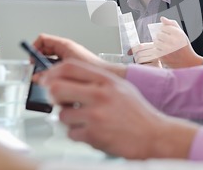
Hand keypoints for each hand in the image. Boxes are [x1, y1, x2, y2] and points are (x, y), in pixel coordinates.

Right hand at [32, 33, 126, 77]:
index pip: (42, 39)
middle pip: (44, 50)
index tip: (31, 60)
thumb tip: (36, 76)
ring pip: (49, 59)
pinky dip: (53, 72)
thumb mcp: (65, 69)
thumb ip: (48, 71)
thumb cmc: (91, 67)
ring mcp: (69, 56)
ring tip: (46, 78)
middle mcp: (66, 49)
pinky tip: (55, 81)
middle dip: (38, 60)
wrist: (105, 74)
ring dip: (45, 68)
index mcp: (64, 45)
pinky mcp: (72, 64)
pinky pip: (57, 66)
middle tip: (35, 71)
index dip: (34, 48)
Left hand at [40, 60, 196, 158]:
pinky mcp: (93, 135)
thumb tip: (67, 79)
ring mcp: (96, 115)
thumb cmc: (137, 113)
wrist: (154, 135)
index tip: (48, 79)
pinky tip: (92, 132)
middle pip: (57, 88)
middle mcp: (100, 94)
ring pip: (62, 114)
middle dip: (52, 96)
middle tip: (57, 100)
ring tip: (83, 121)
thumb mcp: (120, 87)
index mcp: (107, 80)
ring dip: (68, 120)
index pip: (69, 67)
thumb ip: (96, 81)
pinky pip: (71, 134)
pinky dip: (78, 135)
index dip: (53, 72)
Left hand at [130, 42, 162, 66]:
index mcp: (154, 46)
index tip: (129, 53)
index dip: (133, 49)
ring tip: (143, 65)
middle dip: (136, 58)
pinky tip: (145, 69)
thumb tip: (128, 52)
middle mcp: (157, 51)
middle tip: (139, 62)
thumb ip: (140, 51)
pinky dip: (141, 68)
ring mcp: (157, 59)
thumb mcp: (147, 54)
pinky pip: (142, 66)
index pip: (141, 46)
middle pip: (139, 53)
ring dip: (138, 64)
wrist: (160, 74)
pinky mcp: (156, 66)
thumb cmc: (151, 63)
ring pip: (140, 59)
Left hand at [153, 17, 202, 67]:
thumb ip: (172, 24)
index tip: (168, 33)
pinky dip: (158, 50)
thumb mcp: (182, 33)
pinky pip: (156, 50)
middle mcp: (173, 41)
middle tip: (166, 40)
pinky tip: (164, 51)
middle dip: (160, 36)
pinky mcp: (163, 57)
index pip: (164, 27)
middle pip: (159, 34)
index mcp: (178, 34)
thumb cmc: (184, 46)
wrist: (188, 62)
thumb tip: (162, 18)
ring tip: (164, 45)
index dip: (165, 29)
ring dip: (158, 43)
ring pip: (156, 42)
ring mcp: (167, 50)